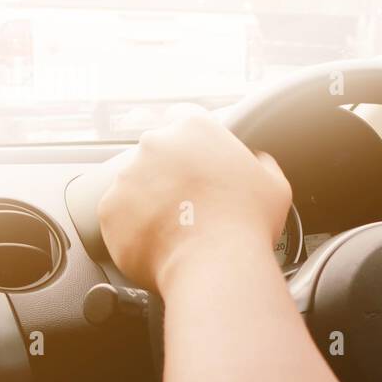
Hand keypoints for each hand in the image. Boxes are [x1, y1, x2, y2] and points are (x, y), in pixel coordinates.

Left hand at [98, 110, 291, 293]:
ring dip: (150, 200)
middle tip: (191, 202)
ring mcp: (128, 175)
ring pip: (136, 184)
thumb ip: (259, 163)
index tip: (194, 156)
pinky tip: (160, 243)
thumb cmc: (247, 223)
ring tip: (176, 229)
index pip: (184, 116)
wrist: (215, 265)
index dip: (190, 139)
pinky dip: (134, 227)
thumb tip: (255, 163)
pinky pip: (119, 215)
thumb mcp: (273, 183)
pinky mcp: (109, 208)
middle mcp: (156, 144)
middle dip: (170, 173)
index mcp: (196, 129)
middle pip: (157, 151)